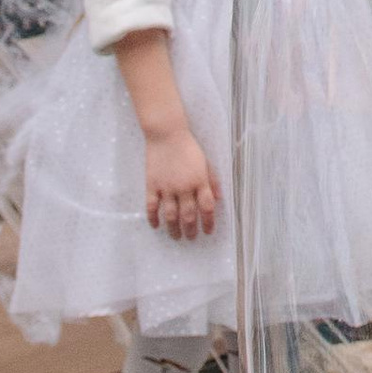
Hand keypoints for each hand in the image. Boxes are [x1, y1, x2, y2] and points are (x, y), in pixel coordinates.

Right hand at [142, 125, 221, 241]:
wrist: (167, 134)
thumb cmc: (188, 147)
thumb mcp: (206, 162)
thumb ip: (213, 181)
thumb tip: (219, 199)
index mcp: (200, 181)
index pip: (207, 207)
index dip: (209, 222)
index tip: (208, 231)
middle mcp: (184, 187)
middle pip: (189, 215)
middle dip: (191, 230)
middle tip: (191, 238)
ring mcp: (167, 187)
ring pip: (171, 215)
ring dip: (174, 229)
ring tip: (176, 237)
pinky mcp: (152, 185)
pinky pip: (152, 206)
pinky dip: (153, 218)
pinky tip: (156, 226)